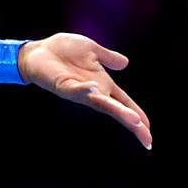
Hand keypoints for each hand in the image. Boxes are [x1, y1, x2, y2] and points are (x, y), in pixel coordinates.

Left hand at [17, 33, 151, 149]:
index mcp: (103, 84)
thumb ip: (108, 58)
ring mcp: (78, 90)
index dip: (137, 115)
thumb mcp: (92, 51)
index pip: (124, 103)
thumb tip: (125, 63)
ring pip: (100, 104)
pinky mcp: (63, 86)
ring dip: (117, 111)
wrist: (38, 50)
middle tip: (146, 138)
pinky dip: (85, 89)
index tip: (148, 131)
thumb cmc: (63, 50)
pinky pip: (75, 89)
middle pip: (116, 110)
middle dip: (132, 122)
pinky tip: (96, 89)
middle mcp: (93, 91)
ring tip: (134, 119)